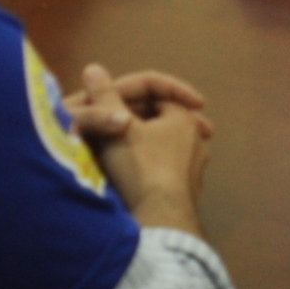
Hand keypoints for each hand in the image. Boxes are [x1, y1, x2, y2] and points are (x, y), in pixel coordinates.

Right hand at [64, 62, 211, 228]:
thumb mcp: (117, 125)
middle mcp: (196, 140)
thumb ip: (104, 95)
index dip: (129, 88)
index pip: (157, 93)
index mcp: (183, 117)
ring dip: (141, 142)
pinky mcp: (187, 192)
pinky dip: (146, 164)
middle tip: (107, 119)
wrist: (159, 219)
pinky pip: (164, 168)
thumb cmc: (140, 166)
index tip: (105, 91)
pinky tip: (128, 173)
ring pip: (162, 145)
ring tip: (114, 146)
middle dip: (135, 116)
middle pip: (160, 119)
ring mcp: (195, 168)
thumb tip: (93, 69)